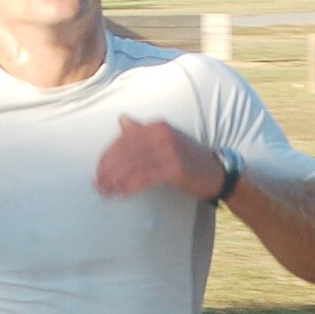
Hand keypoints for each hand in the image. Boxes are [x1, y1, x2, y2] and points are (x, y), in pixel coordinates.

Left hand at [94, 116, 223, 200]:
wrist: (217, 173)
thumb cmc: (188, 158)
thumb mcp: (166, 140)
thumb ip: (143, 131)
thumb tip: (122, 120)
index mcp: (157, 126)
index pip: (125, 139)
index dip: (108, 156)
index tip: (98, 171)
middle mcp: (162, 134)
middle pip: (126, 152)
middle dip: (108, 169)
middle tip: (97, 185)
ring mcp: (169, 150)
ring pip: (133, 165)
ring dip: (116, 180)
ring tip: (105, 192)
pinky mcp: (175, 168)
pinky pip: (145, 177)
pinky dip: (130, 185)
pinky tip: (121, 193)